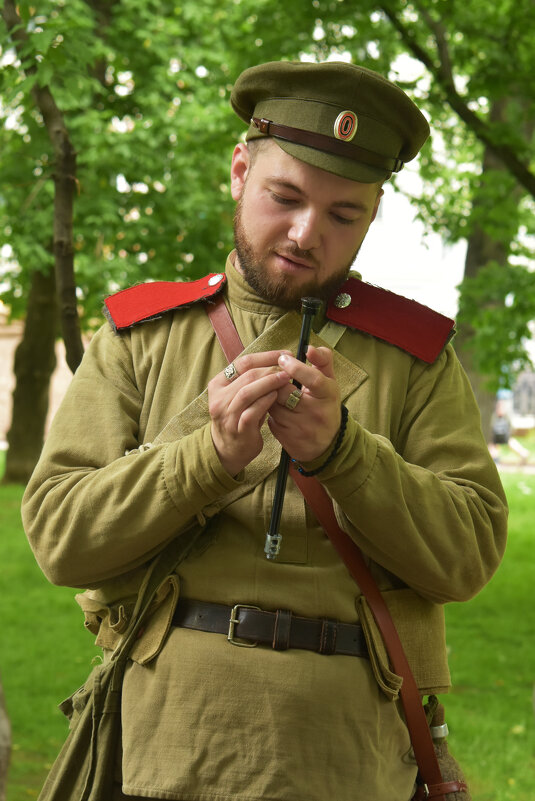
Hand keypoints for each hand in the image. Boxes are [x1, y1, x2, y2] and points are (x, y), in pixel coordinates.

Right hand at [208, 351, 290, 475]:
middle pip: (246, 375)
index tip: (284, 354)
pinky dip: (266, 401)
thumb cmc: (239, 417)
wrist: (228, 450)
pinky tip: (277, 396)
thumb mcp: (239, 396)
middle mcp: (219, 398)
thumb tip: (278, 360)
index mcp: (218, 384)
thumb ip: (251, 380)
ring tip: (286, 378)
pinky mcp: (238, 429)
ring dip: (269, 383)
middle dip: (270, 368)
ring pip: (248, 392)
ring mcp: (227, 414)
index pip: (242, 362)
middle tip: (289, 367)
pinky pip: (252, 411)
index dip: (266, 356)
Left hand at [268, 346, 340, 462]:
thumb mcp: (330, 381)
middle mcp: (316, 413)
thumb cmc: (325, 404)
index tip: (282, 359)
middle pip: (284, 392)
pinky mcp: (288, 439)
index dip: (295, 368)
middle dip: (275, 383)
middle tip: (275, 379)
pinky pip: (270, 419)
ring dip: (269, 397)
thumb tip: (309, 347)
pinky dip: (269, 412)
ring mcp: (301, 428)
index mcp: (328, 394)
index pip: (313, 379)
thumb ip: (322, 360)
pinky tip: (277, 411)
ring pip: (273, 405)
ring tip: (276, 395)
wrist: (327, 443)